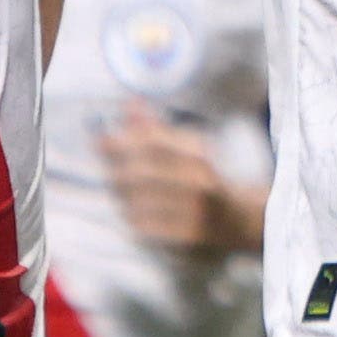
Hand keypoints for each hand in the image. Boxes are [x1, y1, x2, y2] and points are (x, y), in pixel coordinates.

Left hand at [101, 104, 264, 257]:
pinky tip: (131, 210)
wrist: (237, 219)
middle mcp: (198, 180)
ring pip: (141, 200)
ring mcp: (194, 209)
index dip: (122, 141)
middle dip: (117, 169)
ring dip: (123, 195)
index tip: (99, 139)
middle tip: (108, 169)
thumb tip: (130, 103)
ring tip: (119, 190)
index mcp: (197, 154)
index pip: (152, 143)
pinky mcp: (188, 233)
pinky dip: (133, 216)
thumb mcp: (186, 149)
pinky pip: (148, 224)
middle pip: (142, 172)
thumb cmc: (203, 178)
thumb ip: (156, 128)